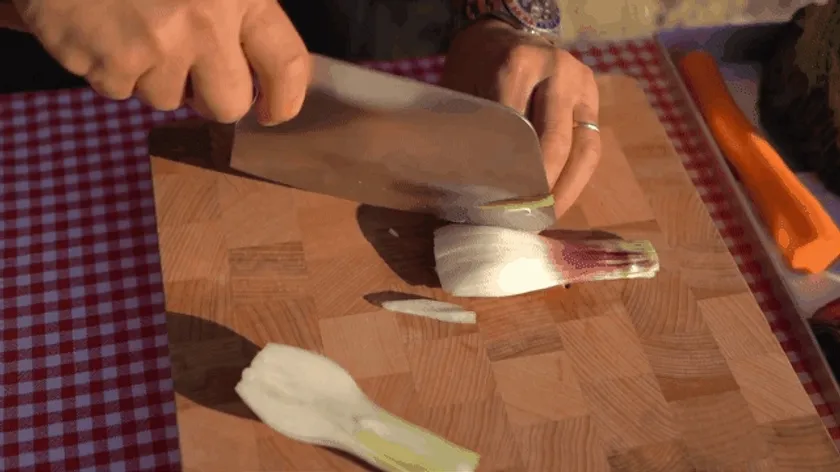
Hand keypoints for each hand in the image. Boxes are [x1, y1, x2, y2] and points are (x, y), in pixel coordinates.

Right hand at [11, 0, 310, 123]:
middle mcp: (204, 25)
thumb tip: (254, 62)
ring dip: (153, 76)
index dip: (285, 99)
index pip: (287, 64)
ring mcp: (153, 47)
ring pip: (167, 99)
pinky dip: (110, 68)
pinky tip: (103, 30)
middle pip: (228, 104)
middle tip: (195, 78)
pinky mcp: (107, 63)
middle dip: (212, 99)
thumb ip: (239, 7)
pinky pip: (118, 90)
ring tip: (134, 29)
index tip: (272, 113)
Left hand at [441, 19, 600, 217]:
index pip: (517, 131)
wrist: (502, 34)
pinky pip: (591, 145)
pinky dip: (576, 176)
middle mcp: (557, 71)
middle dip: (542, 187)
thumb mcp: (462, 90)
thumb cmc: (475, 68)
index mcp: (517, 66)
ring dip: (567, 189)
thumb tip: (470, 189)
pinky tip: (559, 199)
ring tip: (548, 217)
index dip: (511, 172)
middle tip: (525, 219)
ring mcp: (581, 83)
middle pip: (555, 142)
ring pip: (584, 148)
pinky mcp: (593, 97)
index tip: (498, 205)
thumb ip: (469, 130)